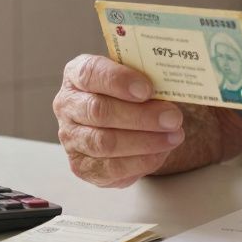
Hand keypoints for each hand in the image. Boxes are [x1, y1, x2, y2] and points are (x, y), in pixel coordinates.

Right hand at [53, 54, 184, 187]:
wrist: (130, 122)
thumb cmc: (133, 93)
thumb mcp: (139, 76)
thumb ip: (149, 76)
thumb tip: (174, 82)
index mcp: (77, 73)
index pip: (91, 73)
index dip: (119, 80)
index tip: (147, 89)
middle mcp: (68, 105)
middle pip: (99, 111)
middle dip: (140, 116)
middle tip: (173, 117)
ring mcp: (71, 137)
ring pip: (104, 143)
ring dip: (144, 141)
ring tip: (174, 136)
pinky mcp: (81, 166)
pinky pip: (110, 168)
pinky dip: (140, 161)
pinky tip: (161, 152)